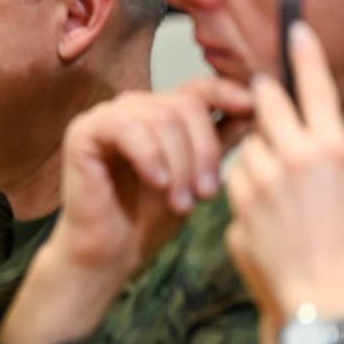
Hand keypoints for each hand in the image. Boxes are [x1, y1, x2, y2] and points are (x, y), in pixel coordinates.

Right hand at [2, 79, 253, 343]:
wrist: (110, 256)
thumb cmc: (152, 220)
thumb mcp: (200, 177)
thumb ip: (222, 141)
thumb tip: (260, 107)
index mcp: (160, 112)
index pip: (199, 87)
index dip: (227, 92)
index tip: (253, 108)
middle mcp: (132, 108)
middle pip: (185, 104)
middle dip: (204, 150)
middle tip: (208, 194)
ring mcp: (105, 117)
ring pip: (160, 117)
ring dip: (179, 161)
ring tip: (183, 202)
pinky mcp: (83, 132)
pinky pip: (126, 128)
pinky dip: (149, 156)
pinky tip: (158, 183)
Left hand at [223, 22, 343, 343]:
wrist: (318, 291)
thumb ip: (330, 160)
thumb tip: (316, 142)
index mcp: (334, 148)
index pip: (315, 87)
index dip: (304, 54)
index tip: (296, 28)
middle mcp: (297, 154)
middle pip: (266, 102)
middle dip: (263, 99)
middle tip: (264, 101)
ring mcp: (263, 176)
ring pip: (247, 146)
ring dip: (255, 159)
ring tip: (276, 195)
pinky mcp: (238, 199)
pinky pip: (234, 179)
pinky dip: (243, 190)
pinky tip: (262, 215)